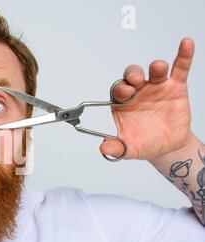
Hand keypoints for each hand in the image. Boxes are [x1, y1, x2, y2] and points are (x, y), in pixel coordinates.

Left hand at [100, 37, 195, 160]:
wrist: (168, 148)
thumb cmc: (145, 143)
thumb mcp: (129, 148)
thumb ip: (116, 148)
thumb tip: (103, 149)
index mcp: (123, 103)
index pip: (118, 90)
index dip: (120, 89)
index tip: (125, 93)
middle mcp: (138, 91)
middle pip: (133, 75)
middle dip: (133, 74)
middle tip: (136, 80)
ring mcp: (156, 87)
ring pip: (155, 71)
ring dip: (156, 67)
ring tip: (158, 68)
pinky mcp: (176, 87)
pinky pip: (180, 68)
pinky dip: (183, 55)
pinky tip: (186, 44)